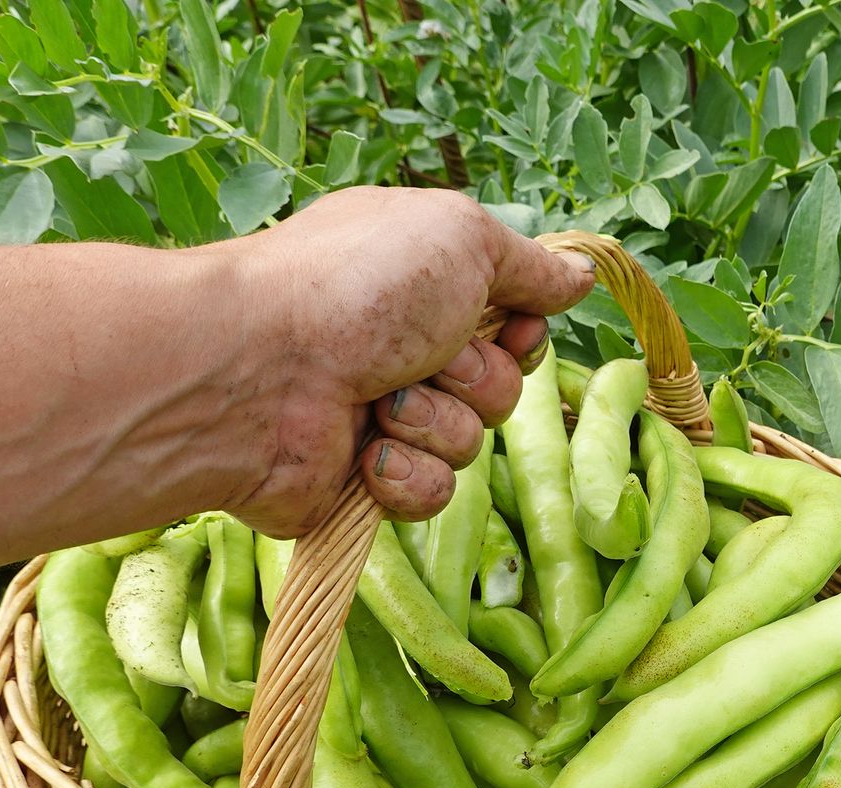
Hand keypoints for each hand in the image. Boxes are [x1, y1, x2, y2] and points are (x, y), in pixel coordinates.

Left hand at [223, 187, 595, 533]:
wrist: (258, 371)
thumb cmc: (356, 288)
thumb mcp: (459, 240)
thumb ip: (527, 266)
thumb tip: (581, 275)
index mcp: (422, 289)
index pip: (511, 327)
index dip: (521, 334)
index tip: (509, 327)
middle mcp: (404, 351)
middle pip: (501, 389)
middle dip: (474, 378)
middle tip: (423, 359)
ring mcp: (382, 419)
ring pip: (469, 445)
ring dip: (436, 424)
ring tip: (379, 404)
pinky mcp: (364, 482)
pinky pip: (432, 495)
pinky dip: (406, 474)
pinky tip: (364, 454)